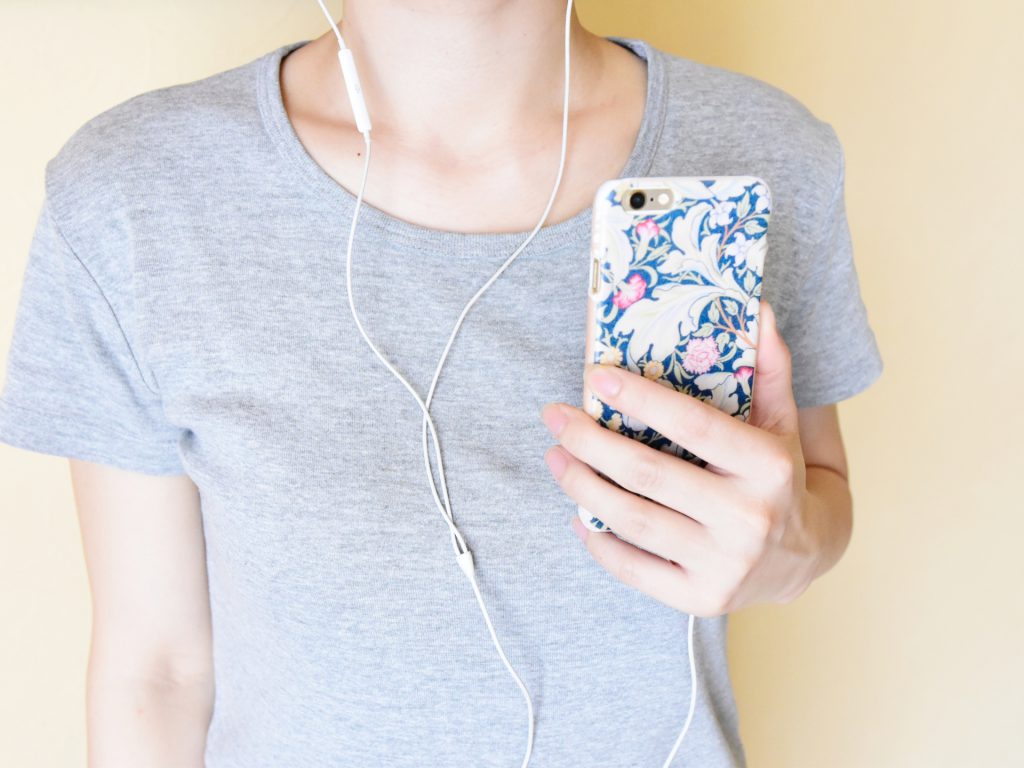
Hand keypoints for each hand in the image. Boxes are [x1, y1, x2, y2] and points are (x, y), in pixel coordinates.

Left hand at [540, 301, 822, 616]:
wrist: (808, 553)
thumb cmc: (780, 474)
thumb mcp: (782, 421)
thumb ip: (769, 367)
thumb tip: (756, 308)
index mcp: (768, 467)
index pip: (693, 425)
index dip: (640, 398)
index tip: (594, 376)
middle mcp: (748, 518)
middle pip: (647, 474)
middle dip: (590, 441)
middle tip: (556, 417)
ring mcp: (724, 565)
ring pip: (631, 520)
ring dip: (581, 485)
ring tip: (556, 456)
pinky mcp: (701, 598)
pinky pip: (633, 570)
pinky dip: (598, 541)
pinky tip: (580, 513)